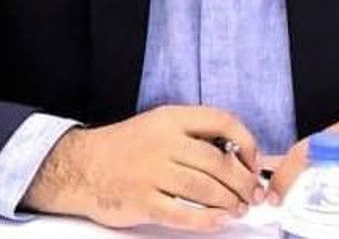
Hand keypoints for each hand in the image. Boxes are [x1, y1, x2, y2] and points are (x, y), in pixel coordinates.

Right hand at [23, 105, 262, 231]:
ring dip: (230, 201)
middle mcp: (163, 142)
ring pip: (205, 188)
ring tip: (240, 207)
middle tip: (255, 193)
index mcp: (171, 118)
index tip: (254, 160)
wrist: (83, 165)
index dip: (245, 141)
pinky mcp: (142, 201)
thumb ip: (192, 135)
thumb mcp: (159, 125)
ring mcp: (152, 172)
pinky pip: (183, 213)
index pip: (220, 120)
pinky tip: (220, 220)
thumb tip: (236, 155)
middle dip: (243, 180)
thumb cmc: (127, 146)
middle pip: (217, 161)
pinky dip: (207, 220)